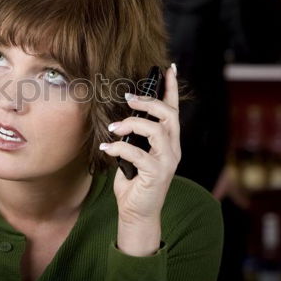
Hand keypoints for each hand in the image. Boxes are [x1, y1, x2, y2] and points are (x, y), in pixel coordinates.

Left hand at [99, 66, 180, 255]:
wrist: (137, 212)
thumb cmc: (135, 180)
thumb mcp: (134, 153)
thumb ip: (134, 136)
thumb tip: (120, 117)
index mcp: (169, 141)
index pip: (173, 109)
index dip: (171, 88)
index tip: (169, 68)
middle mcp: (173, 148)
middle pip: (168, 115)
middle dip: (148, 102)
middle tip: (128, 98)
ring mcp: (167, 161)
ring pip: (157, 131)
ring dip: (132, 124)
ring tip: (114, 128)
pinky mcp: (157, 174)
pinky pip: (139, 153)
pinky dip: (120, 147)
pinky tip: (107, 148)